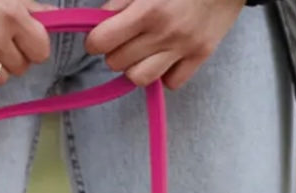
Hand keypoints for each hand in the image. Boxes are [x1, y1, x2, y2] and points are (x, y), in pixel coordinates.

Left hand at [84, 0, 244, 89]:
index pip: (102, 41)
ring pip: (139, 79)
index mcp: (147, 9)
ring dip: (135, 67)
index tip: (99, 36)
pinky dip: (164, 73)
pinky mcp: (200, 56)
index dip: (95, 40)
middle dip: (115, 52)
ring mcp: (183, 48)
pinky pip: (170, 82)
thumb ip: (122, 1)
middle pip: (117, 63)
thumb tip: (101, 22)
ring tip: (142, 52)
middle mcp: (164, 33)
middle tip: (124, 39)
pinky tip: (165, 56)